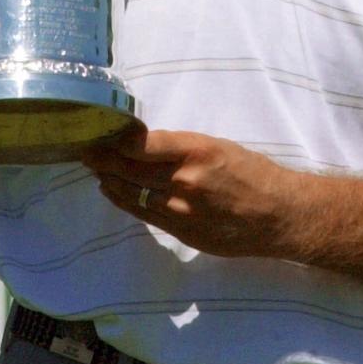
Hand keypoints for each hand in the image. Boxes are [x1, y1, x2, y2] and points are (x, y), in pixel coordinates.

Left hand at [83, 130, 295, 257]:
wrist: (278, 215)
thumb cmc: (251, 172)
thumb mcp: (217, 145)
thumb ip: (180, 147)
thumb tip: (143, 144)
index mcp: (197, 150)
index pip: (142, 144)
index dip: (115, 140)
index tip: (99, 132)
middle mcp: (185, 180)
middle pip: (130, 169)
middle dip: (103, 158)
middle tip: (84, 148)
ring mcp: (182, 210)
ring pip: (132, 193)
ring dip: (109, 180)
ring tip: (94, 168)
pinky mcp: (182, 231)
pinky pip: (144, 214)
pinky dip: (124, 200)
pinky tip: (113, 190)